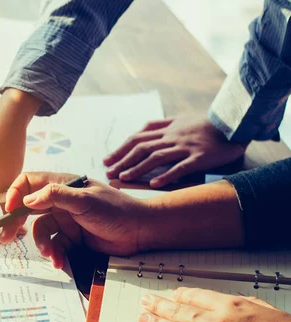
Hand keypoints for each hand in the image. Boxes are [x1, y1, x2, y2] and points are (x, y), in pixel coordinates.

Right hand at [1, 172, 153, 267]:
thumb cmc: (116, 210)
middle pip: (28, 209)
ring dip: (41, 244)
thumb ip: (55, 196)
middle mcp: (60, 201)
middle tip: (7, 237)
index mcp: (62, 185)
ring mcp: (65, 220)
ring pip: (41, 231)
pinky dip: (54, 254)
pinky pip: (54, 245)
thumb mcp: (84, 200)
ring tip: (50, 254)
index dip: (15, 193)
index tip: (9, 209)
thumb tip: (27, 200)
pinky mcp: (72, 238)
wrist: (141, 232)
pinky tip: (59, 261)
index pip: (29, 182)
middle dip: (17, 222)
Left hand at [104, 115, 246, 187]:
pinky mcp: (200, 157)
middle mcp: (173, 137)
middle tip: (107, 172)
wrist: (234, 124)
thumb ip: (160, 125)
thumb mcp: (180, 119)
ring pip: (156, 157)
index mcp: (167, 129)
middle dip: (122, 160)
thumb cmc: (205, 124)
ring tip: (122, 177)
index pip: (137, 139)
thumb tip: (140, 130)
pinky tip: (154, 183)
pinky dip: (167, 175)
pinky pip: (181, 167)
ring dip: (137, 168)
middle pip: (142, 148)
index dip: (120, 149)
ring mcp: (186, 147)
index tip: (106, 160)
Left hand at [139, 288, 290, 321]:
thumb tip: (226, 302)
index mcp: (229, 304)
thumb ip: (240, 304)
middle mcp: (215, 321)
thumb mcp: (263, 308)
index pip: (195, 296)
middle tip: (146, 301)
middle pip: (179, 310)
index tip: (171, 294)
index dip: (179, 295)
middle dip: (159, 305)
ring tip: (142, 318)